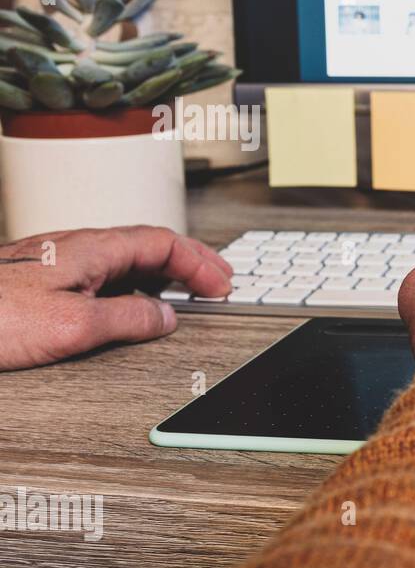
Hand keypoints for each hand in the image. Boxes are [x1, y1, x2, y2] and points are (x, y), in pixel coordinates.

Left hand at [0, 226, 232, 371]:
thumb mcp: (73, 326)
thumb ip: (127, 320)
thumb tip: (164, 318)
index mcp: (91, 249)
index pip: (164, 241)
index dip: (200, 262)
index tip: (221, 285)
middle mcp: (76, 249)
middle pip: (148, 244)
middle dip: (189, 261)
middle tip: (216, 282)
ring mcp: (56, 263)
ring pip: (125, 258)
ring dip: (162, 272)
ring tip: (184, 292)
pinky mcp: (40, 281)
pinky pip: (102, 274)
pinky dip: (133, 286)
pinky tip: (130, 305)